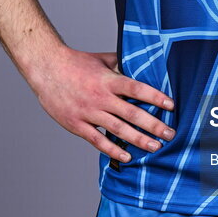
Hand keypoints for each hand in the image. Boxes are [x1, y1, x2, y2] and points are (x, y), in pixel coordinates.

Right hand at [29, 46, 174, 162]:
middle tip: (171, 134)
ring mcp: (88, 112)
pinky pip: (97, 140)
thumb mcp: (102, 59)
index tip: (171, 105)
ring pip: (118, 129)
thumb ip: (121, 64)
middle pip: (132, 113)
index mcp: (108, 80)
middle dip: (153, 125)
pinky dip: (113, 150)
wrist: (46, 68)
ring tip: (155, 147)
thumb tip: (141, 62)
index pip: (137, 89)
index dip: (155, 97)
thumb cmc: (75, 62)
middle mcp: (100, 97)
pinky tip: (127, 156)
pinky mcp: (77, 124)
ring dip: (138, 139)